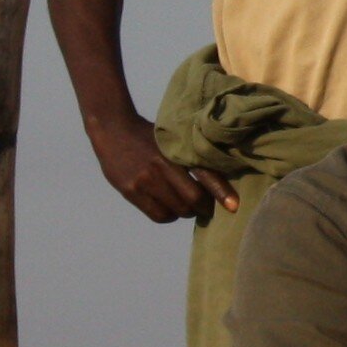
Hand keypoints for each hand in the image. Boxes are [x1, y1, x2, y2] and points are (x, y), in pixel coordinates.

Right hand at [86, 114, 236, 225]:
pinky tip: (169, 207)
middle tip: (206, 206)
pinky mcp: (131, 192)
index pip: (204, 174)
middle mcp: (161, 167)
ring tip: (186, 206)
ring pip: (177, 210)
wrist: (113, 130)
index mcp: (176, 150)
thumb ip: (190, 156)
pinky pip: (159, 215)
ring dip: (186, 212)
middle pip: (192, 199)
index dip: (221, 192)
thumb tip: (217, 179)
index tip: (234, 206)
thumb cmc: (148, 134)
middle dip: (203, 207)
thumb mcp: (171, 139)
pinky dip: (169, 216)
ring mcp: (144, 181)